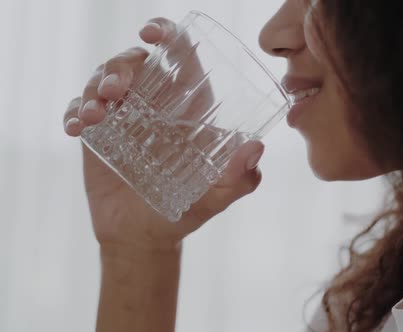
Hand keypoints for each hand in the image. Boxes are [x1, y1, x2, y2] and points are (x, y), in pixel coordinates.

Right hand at [63, 17, 263, 251]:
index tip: (152, 34)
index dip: (167, 34)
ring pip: (102, 79)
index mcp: (188, 108)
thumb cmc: (185, 212)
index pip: (180, 57)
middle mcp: (155, 105)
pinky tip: (74, 128)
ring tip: (93, 115)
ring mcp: (123, 117)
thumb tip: (256, 149)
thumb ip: (239, 179)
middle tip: (114, 90)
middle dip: (119, 65)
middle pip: (135, 61)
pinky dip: (73, 112)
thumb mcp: (216, 198)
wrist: (143, 237)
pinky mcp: (97, 133)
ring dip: (93, 87)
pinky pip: (78, 109)